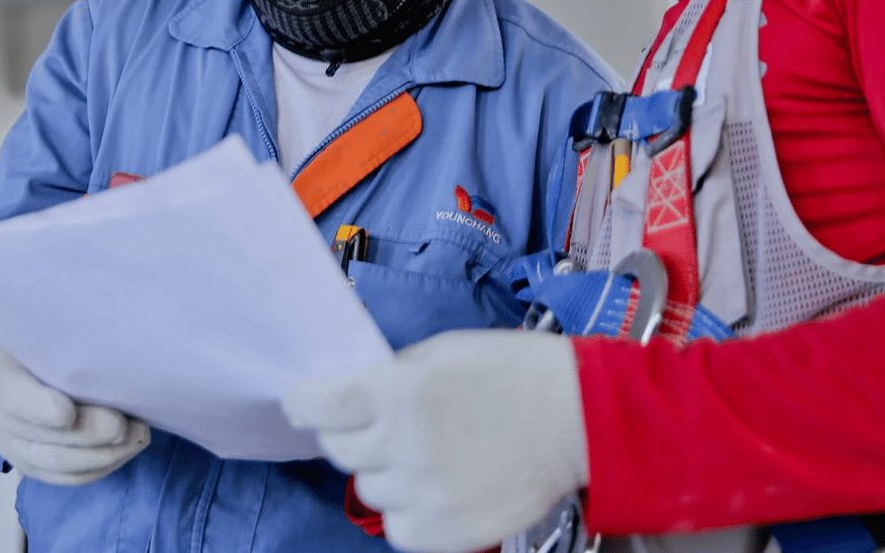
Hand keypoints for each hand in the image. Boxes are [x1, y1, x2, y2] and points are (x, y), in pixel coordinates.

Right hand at [0, 343, 150, 484]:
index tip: (68, 412)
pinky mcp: (31, 467)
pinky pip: (69, 478)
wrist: (7, 369)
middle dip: (91, 436)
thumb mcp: (41, 329)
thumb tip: (112, 344)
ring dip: (106, 455)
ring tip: (138, 436)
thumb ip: (65, 339)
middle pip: (44, 440)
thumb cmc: (35, 340)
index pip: (12, 397)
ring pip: (60, 465)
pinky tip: (127, 448)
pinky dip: (103, 467)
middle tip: (129, 425)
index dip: (40, 409)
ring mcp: (12, 449)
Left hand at [284, 330, 588, 552]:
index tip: (302, 405)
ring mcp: (425, 493)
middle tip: (381, 427)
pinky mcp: (448, 531)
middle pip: (339, 451)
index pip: (318, 406)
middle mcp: (404, 444)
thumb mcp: (443, 352)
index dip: (303, 405)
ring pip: (369, 491)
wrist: (582, 419)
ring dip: (384, 473)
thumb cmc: (514, 373)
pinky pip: (398, 529)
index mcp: (398, 391)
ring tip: (424, 457)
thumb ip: (391, 376)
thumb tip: (348, 398)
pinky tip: (435, 490)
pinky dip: (408, 513)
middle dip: (351, 436)